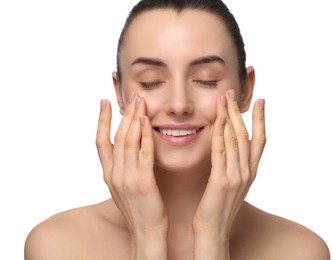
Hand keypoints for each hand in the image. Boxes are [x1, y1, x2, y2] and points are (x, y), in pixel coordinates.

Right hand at [96, 93, 167, 258]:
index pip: (101, 142)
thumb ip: (122, 169)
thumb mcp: (123, 188)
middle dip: (123, 114)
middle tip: (130, 96)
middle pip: (116, 137)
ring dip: (133, 119)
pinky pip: (143, 153)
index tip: (104, 102)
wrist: (146, 233)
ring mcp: (127, 178)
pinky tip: (147, 121)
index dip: (102, 121)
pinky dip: (144, 135)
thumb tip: (126, 152)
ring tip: (139, 102)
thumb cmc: (138, 210)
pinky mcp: (143, 182)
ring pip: (127, 141)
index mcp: (108, 175)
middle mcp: (114, 174)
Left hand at [193, 89, 265, 258]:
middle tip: (233, 92)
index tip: (259, 101)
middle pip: (246, 135)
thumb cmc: (218, 207)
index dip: (260, 120)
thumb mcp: (230, 184)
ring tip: (224, 99)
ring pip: (235, 140)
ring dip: (229, 117)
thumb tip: (229, 148)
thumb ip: (232, 166)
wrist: (213, 231)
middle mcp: (247, 172)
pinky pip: (221, 153)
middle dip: (239, 112)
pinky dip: (220, 135)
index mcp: (250, 172)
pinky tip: (217, 121)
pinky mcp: (221, 182)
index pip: (259, 141)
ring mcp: (236, 177)